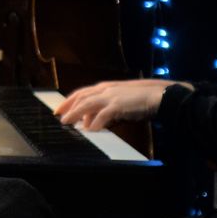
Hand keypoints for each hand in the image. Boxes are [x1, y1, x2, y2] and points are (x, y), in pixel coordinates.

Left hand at [56, 79, 185, 131]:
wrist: (157, 95)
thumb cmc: (138, 100)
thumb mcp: (117, 104)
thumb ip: (102, 111)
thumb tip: (88, 122)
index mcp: (104, 87)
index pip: (81, 93)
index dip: (69, 101)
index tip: (59, 110)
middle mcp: (105, 89)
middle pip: (80, 97)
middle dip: (68, 107)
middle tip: (59, 118)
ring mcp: (111, 96)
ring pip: (87, 104)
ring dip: (76, 114)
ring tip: (68, 123)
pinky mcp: (119, 104)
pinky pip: (103, 114)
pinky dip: (95, 122)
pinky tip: (91, 130)